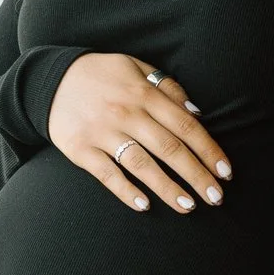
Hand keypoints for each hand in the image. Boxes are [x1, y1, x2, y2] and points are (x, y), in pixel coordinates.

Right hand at [46, 53, 231, 216]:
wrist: (48, 79)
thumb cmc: (100, 75)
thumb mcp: (135, 67)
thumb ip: (167, 87)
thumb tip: (197, 113)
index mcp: (143, 93)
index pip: (185, 126)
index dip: (208, 150)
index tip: (225, 172)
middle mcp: (126, 113)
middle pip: (169, 149)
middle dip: (197, 175)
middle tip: (216, 198)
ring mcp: (102, 133)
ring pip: (142, 165)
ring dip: (168, 188)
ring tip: (189, 207)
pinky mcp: (81, 150)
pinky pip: (107, 175)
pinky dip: (126, 191)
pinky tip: (144, 205)